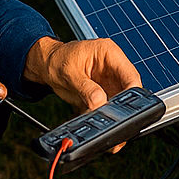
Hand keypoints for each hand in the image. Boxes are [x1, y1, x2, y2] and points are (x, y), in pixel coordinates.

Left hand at [24, 37, 142, 150]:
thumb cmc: (57, 60)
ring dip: (114, 115)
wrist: (46, 66)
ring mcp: (110, 83)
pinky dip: (103, 117)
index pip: (130, 74)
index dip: (132, 92)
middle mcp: (114, 68)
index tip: (128, 108)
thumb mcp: (69, 73)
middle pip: (128, 92)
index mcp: (109, 53)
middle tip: (116, 121)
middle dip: (123, 108)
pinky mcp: (103, 95)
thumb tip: (100, 103)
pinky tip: (96, 123)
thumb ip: (85, 88)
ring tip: (104, 124)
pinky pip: (108, 109)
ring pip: (120, 104)